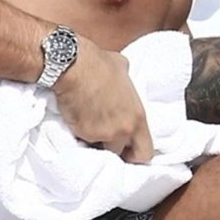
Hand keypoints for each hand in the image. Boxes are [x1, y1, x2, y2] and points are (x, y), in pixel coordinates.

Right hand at [52, 40, 153, 163]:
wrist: (75, 67)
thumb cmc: (100, 64)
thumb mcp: (123, 71)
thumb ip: (127, 85)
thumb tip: (122, 80)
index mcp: (138, 117)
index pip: (145, 151)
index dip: (136, 152)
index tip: (128, 149)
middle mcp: (124, 129)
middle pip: (122, 154)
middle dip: (116, 150)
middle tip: (106, 141)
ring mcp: (104, 134)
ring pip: (101, 148)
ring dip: (97, 142)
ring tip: (89, 126)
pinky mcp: (83, 133)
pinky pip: (83, 141)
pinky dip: (80, 134)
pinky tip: (77, 121)